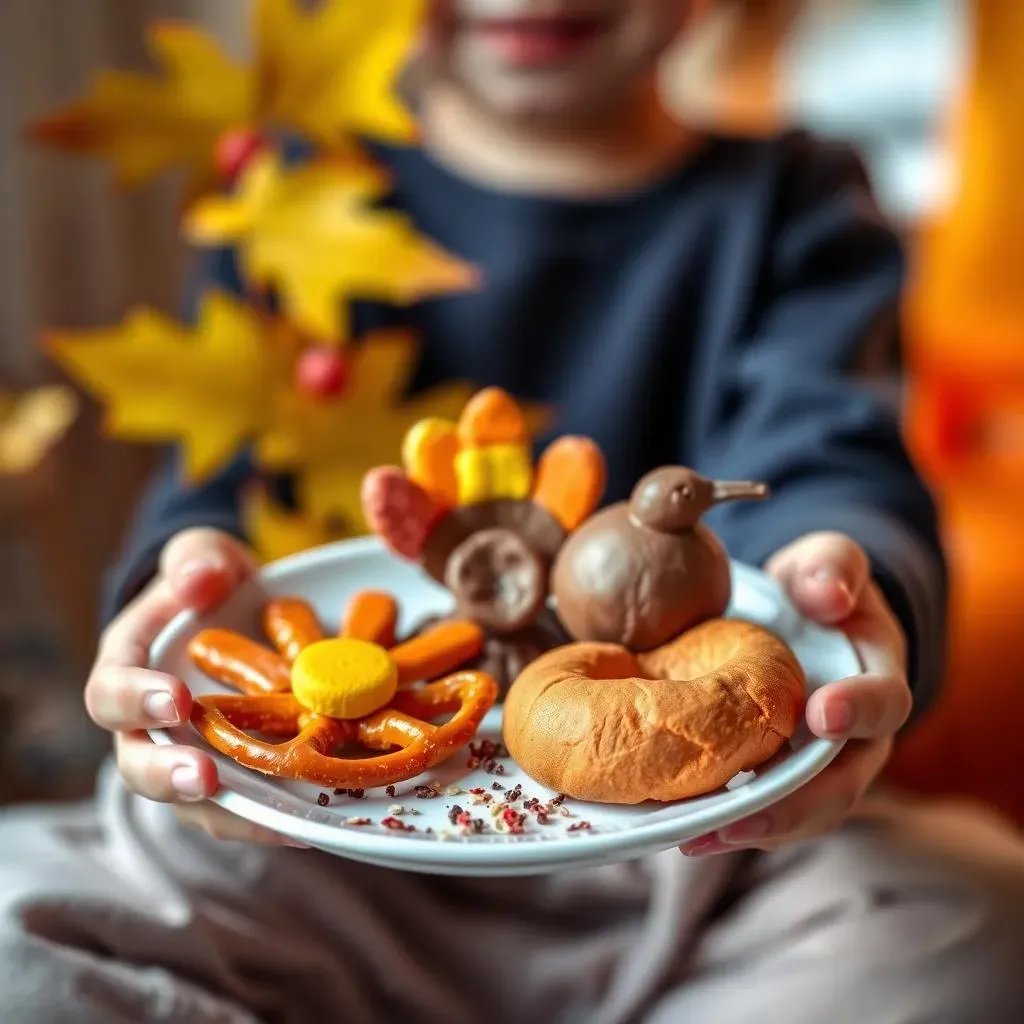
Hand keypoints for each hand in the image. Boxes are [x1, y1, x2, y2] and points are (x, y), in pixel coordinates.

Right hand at [85, 528, 306, 847]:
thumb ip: (197, 561)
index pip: (112, 692)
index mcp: (129, 668)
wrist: (242, 611)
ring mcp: (191, 755)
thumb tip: (199, 581)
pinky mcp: (233, 777)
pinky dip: (273, 820)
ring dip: (225, 813)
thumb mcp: (205, 557)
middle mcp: (149, 725)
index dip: (137, 701)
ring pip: (192, 802)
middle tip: (202, 776)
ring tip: (268, 820)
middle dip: (167, 774)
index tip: (175, 700)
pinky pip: (243, 809)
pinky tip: (310, 825)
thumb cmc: (211, 583)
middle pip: (138, 764)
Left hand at [679, 531, 910, 855]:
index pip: (884, 704)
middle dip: (791, 806)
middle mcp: (853, 740)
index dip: (858, 711)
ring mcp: (812, 767)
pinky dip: (716, 821)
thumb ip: (832, 567)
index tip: (820, 713)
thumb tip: (827, 594)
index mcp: (875, 682)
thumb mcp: (826, 565)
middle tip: (740, 816)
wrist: (792, 618)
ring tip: (692, 837)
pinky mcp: (772, 778)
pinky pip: (752, 810)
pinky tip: (672, 827)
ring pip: (793, 814)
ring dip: (744, 829)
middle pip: (837, 787)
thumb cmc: (814, 590)